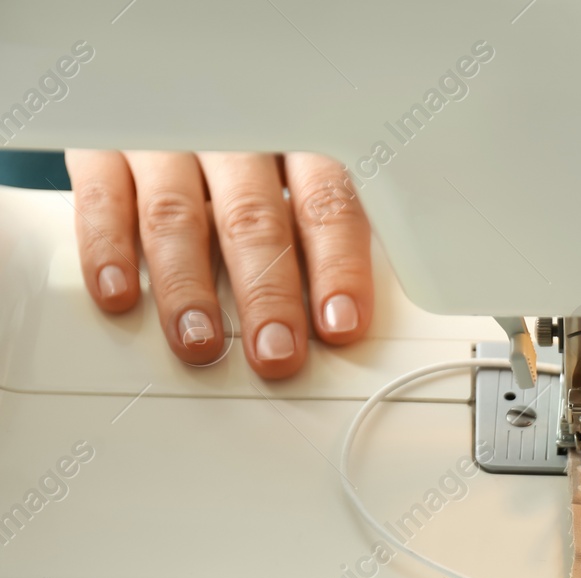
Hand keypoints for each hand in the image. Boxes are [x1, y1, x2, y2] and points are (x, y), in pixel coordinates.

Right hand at [65, 151, 372, 378]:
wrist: (157, 86)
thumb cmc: (246, 154)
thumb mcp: (295, 174)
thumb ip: (318, 231)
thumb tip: (343, 314)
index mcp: (295, 142)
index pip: (326, 204)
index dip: (337, 267)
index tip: (341, 323)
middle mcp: (232, 137)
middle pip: (253, 217)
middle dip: (266, 292)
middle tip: (275, 351)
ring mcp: (165, 139)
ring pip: (176, 214)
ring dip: (188, 286)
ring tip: (200, 340)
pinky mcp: (101, 146)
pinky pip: (104, 196)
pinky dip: (108, 248)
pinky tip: (120, 294)